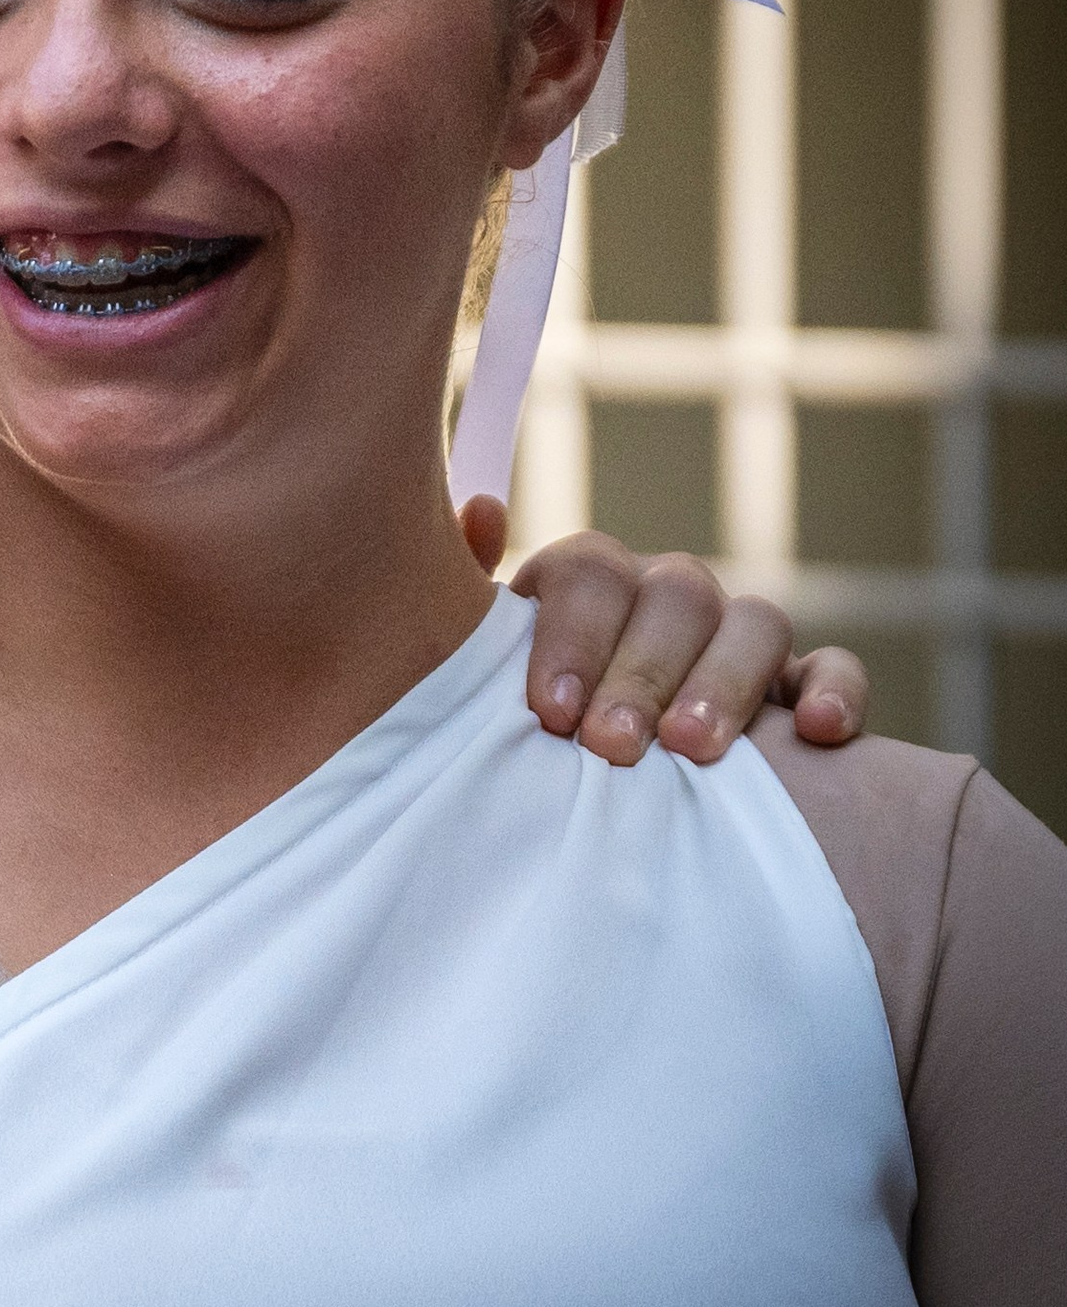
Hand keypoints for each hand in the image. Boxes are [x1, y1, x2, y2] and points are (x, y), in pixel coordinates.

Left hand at [470, 503, 872, 766]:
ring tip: (692, 750)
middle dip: (641, 674)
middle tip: (612, 746)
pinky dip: (835, 691)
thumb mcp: (478, 675)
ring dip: (725, 683)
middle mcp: (666, 598)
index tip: (548, 713)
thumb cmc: (522, 731)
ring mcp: (737, 638)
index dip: (571, 637)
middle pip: (674, 597)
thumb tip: (483, 509)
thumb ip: (470, 596)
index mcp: (589, 587)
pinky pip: (836, 668)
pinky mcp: (800, 688)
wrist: (581, 796)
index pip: (590, 572)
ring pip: (756, 621)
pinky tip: (817, 734)